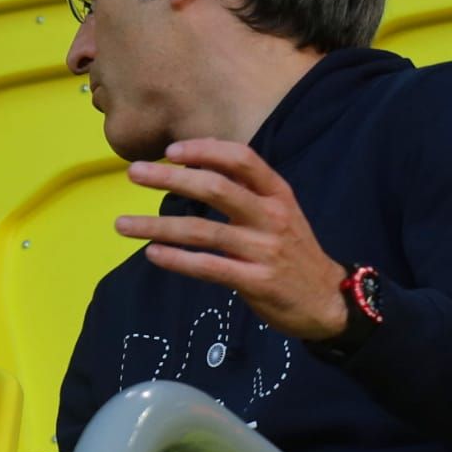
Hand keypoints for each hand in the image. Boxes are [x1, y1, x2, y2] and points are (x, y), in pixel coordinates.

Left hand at [117, 139, 347, 341]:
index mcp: (278, 194)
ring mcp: (264, 250)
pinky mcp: (256, 281)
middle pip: (216, 188)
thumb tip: (198, 168)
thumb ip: (246, 192)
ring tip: (123, 224)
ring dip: (157, 226)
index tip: (171, 151)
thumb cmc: (292, 252)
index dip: (205, 150)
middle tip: (134, 174)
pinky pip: (208, 266)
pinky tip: (152, 254)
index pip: (242, 159)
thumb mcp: (279, 213)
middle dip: (170, 178)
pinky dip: (176, 260)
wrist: (328, 300)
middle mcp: (271, 216)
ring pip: (203, 230)